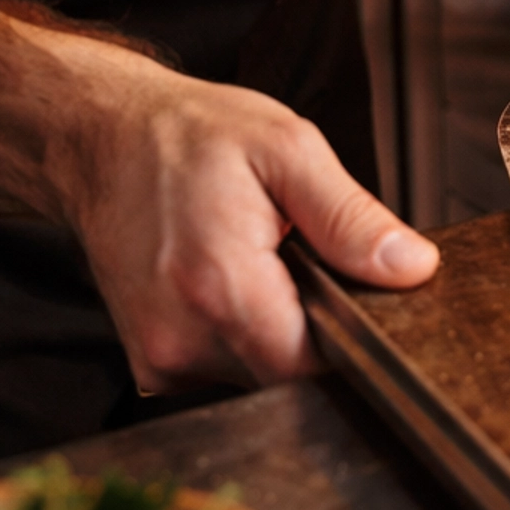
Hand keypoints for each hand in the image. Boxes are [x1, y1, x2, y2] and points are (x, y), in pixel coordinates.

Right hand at [51, 43, 437, 391]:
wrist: (100, 139)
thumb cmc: (186, 135)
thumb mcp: (287, 149)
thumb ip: (351, 218)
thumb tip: (410, 268)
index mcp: (220, 285)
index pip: (315, 364)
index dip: (351, 334)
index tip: (356, 291)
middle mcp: (181, 338)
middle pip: (288, 374)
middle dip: (314, 325)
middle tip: (305, 258)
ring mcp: (159, 359)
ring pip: (257, 374)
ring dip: (277, 328)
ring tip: (263, 262)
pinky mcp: (151, 364)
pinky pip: (223, 368)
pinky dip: (242, 332)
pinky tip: (234, 280)